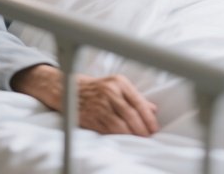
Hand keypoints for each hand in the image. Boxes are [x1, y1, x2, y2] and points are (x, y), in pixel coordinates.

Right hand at [12, 65, 158, 135]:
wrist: (70, 89)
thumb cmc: (98, 88)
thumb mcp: (117, 86)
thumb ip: (136, 97)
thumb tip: (153, 110)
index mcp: (119, 82)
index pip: (139, 102)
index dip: (148, 118)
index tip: (154, 128)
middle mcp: (110, 92)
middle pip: (131, 115)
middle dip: (142, 129)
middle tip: (148, 138)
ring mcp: (100, 105)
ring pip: (121, 125)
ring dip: (132, 135)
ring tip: (138, 140)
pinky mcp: (91, 117)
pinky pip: (108, 131)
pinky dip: (118, 137)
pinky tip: (124, 140)